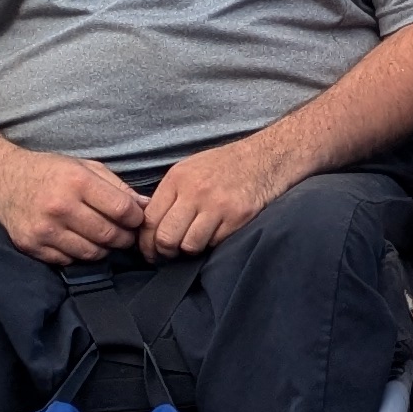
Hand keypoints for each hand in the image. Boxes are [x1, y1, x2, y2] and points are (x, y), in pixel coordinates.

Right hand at [0, 148, 148, 264]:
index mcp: (77, 182)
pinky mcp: (31, 246)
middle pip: (109, 235)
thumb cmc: (49, 171)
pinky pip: (69, 260)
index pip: (122, 210)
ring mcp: (44, 229)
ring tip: (102, 237)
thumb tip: (146, 206)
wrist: (1, 179)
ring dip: (104, 248)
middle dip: (124, 237)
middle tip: (125, 233)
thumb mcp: (85, 167)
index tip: (137, 218)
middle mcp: (59, 207)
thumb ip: (117, 186)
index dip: (136, 218)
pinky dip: (79, 254)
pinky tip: (78, 240)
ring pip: (91, 252)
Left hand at [140, 131, 308, 258]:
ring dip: (190, 249)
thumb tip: (148, 226)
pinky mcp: (238, 217)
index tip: (149, 251)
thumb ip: (169, 195)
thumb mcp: (189, 169)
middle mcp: (195, 191)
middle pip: (166, 237)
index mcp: (177, 178)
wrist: (267, 157)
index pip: (150, 220)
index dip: (145, 242)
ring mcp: (218, 205)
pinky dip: (213, 243)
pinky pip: (215, 243)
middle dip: (164, 252)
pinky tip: (216, 232)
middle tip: (168, 255)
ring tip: (195, 242)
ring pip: (189, 246)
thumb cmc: (225, 165)